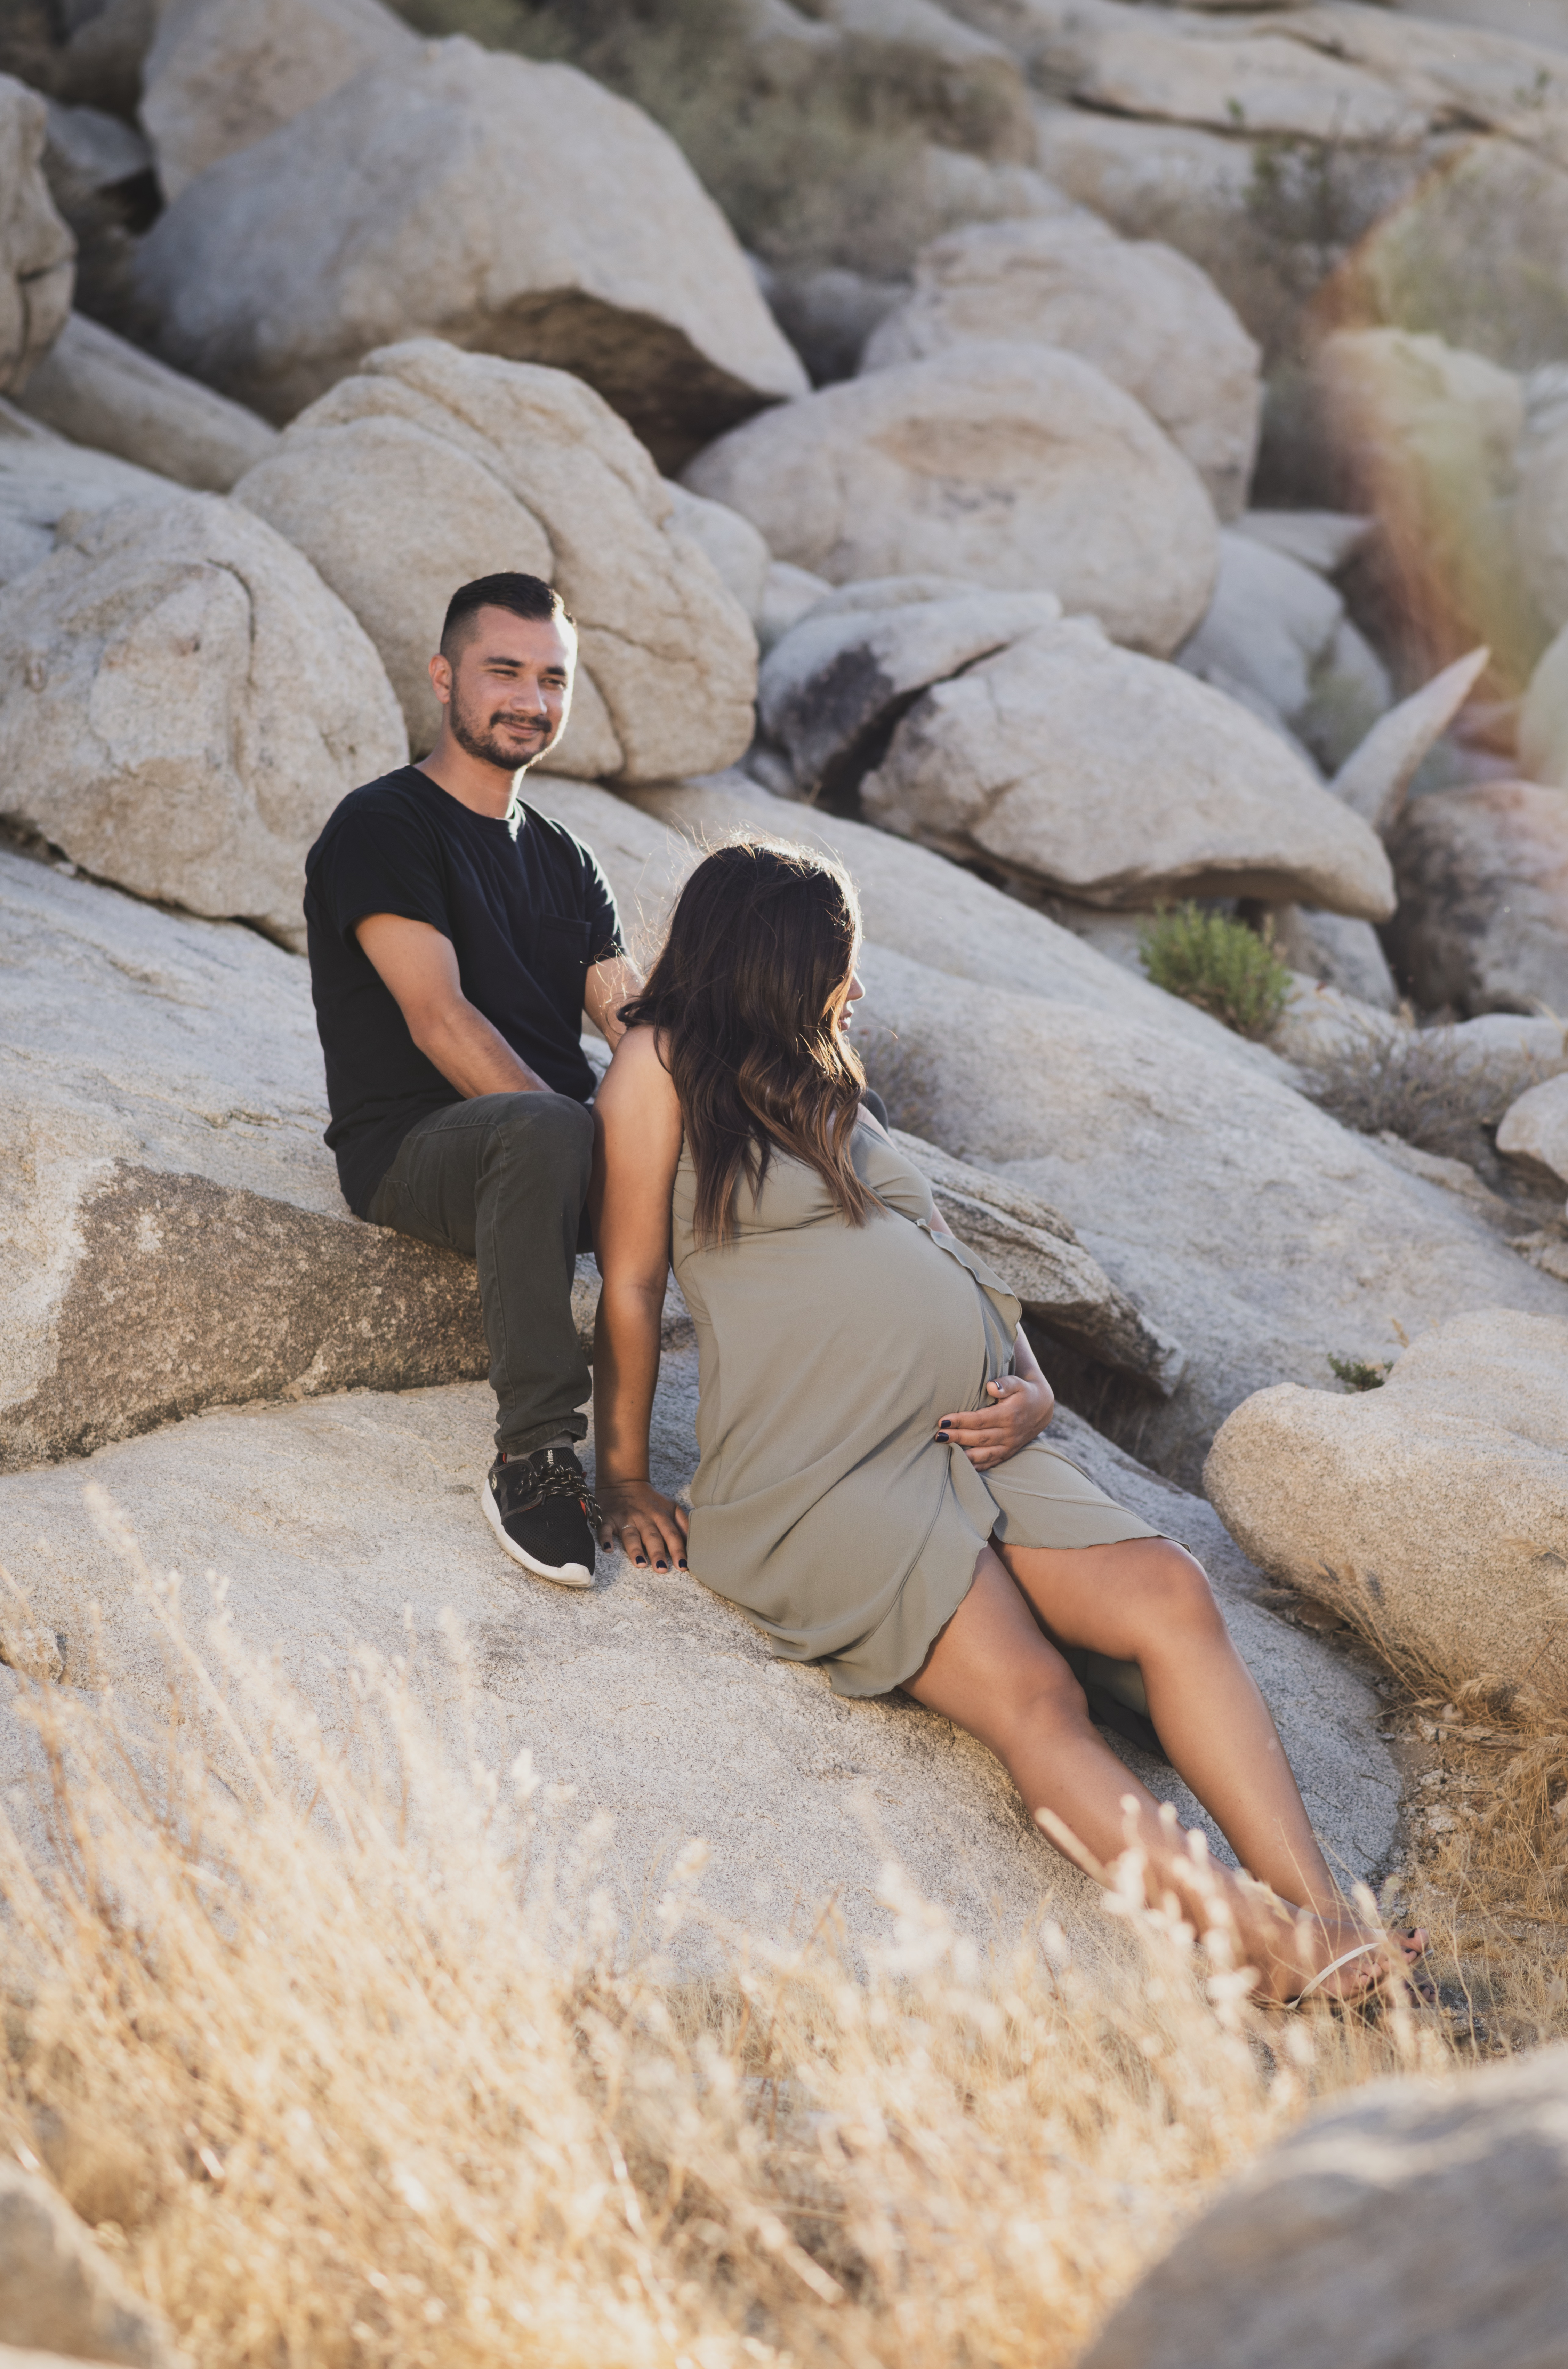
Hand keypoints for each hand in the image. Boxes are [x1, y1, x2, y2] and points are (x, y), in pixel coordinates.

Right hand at [597, 1478, 689, 1570]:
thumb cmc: (651, 1500)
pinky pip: (605, 1529)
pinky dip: (605, 1539)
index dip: (678, 1550)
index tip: (683, 1566)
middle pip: (652, 1537)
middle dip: (658, 1553)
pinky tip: (608, 1550)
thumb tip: (694, 1543)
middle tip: (662, 1569)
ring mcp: (625, 1518)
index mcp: (661, 1516)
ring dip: (635, 1549)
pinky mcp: (608, 1518)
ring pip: (631, 1535)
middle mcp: (644, 1518)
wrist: (624, 1481)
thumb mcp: (671, 1506)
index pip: (672, 1535)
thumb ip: (683, 1523)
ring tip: (640, 1563)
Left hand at [937, 1371, 1054, 1470]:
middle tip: (938, 1436)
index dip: (961, 1421)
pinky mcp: (1009, 1453)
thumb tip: (990, 1386)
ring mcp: (1009, 1446)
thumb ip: (1004, 1384)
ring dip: (964, 1454)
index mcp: (1009, 1415)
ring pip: (984, 1454)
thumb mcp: (1017, 1383)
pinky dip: (977, 1466)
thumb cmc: (1023, 1392)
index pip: (980, 1420)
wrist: (1042, 1408)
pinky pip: (992, 1462)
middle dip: (957, 1437)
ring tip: (945, 1451)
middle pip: (979, 1438)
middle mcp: (1009, 1433)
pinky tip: (962, 1465)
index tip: (943, 1420)